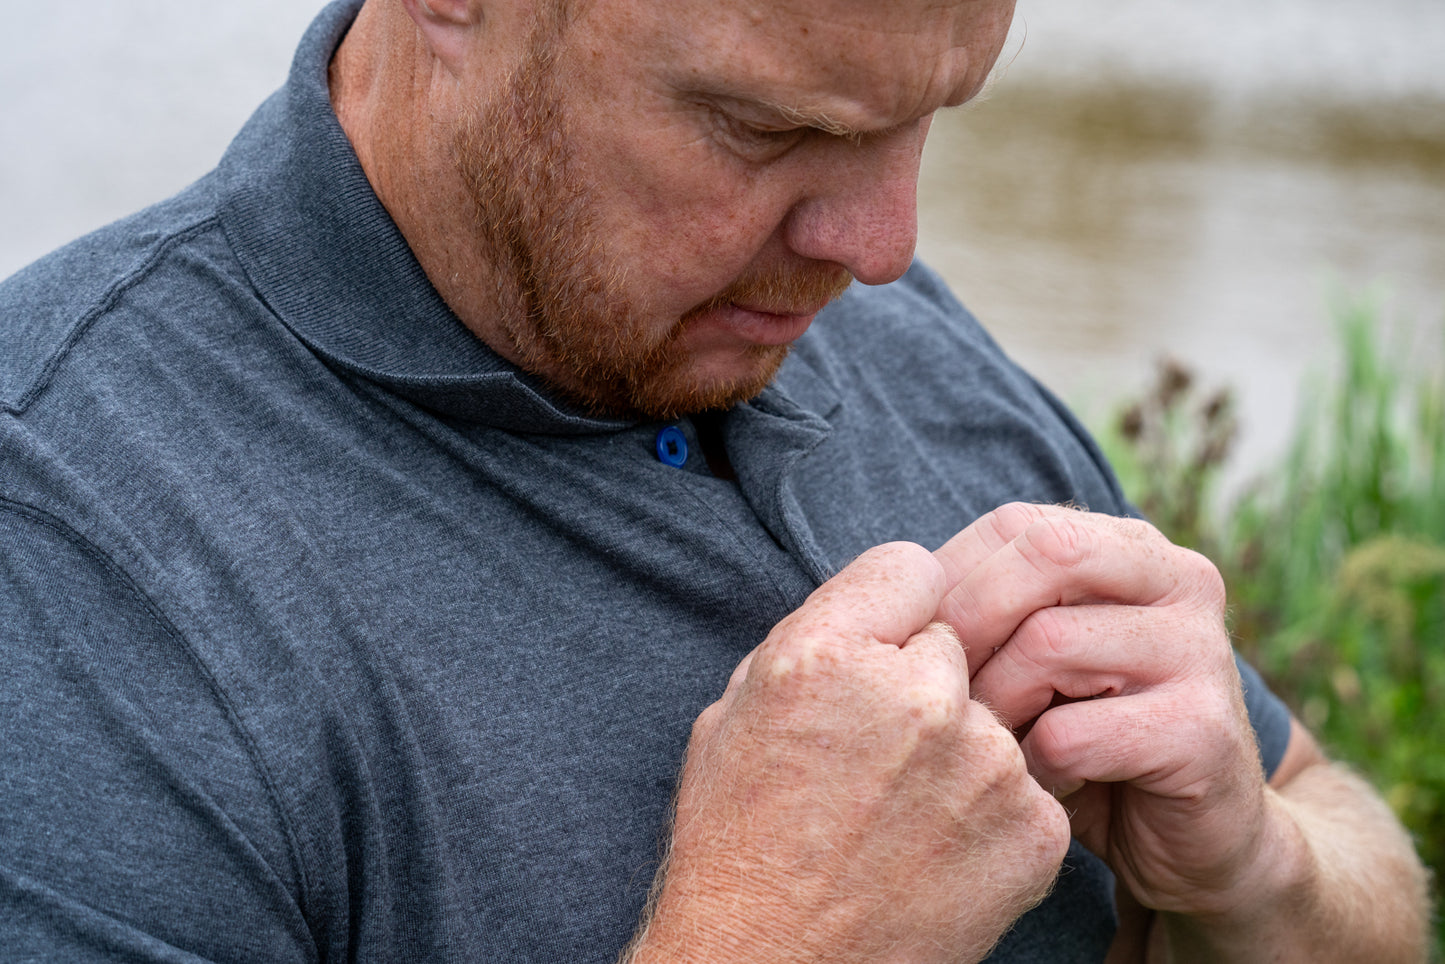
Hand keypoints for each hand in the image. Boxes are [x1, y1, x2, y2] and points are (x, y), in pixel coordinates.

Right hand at [629, 542, 1070, 963]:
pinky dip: (992, 811)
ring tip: (901, 814)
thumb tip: (879, 607)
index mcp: (830, 653)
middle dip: (923, 681)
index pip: (910, 566)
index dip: (892, 611)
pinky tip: (938, 850)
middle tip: (880, 752)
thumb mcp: (738, 709)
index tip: (880, 650)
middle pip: (954, 642)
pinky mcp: (1035, 829)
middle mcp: (918, 695)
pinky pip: (1025, 782)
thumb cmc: (739, 842)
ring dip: (959, 748)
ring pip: (990, 714)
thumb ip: (817, 637)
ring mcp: (986, 765)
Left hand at [933, 503, 1275, 919]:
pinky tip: (1041, 785)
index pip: (1017, 525)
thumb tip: (895, 592)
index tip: (913, 643)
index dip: (950, 579)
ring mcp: (1201, 651)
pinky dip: (1033, 766)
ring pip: (1049, 644)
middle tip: (938, 691)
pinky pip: (1072, 733)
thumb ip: (990, 611)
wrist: (1195, 842)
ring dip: (996, 706)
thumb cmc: (1088, 739)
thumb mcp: (1036, 659)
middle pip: (1044, 555)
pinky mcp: (1201, 732)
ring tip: (990, 745)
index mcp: (1134, 549)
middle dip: (969, 622)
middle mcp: (1180, 580)